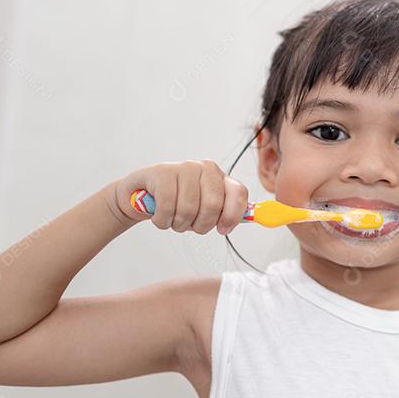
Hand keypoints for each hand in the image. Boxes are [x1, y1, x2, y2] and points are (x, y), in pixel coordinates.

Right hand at [109, 160, 249, 234]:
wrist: (142, 196)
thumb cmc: (179, 204)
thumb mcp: (205, 209)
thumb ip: (228, 212)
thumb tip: (256, 218)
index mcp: (221, 177)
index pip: (238, 194)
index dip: (233, 216)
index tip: (222, 230)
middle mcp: (206, 168)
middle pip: (213, 206)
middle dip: (200, 225)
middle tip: (190, 226)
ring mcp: (184, 168)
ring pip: (188, 209)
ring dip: (179, 224)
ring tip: (173, 219)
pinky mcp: (162, 172)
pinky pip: (167, 207)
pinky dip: (162, 220)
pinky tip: (160, 216)